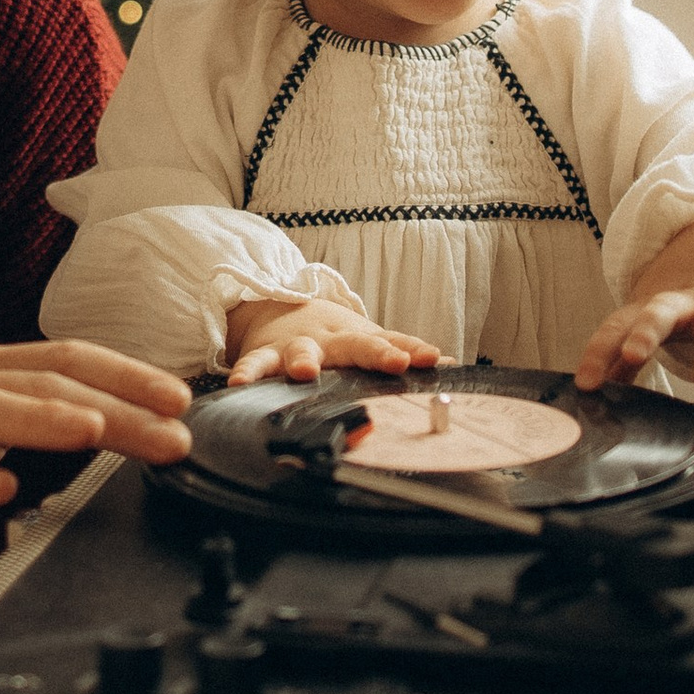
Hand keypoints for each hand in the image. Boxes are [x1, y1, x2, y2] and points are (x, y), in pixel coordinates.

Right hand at [0, 340, 192, 531]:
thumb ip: (26, 415)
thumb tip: (102, 420)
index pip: (65, 358)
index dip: (125, 374)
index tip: (179, 398)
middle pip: (42, 384)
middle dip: (113, 405)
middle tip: (170, 431)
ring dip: (44, 421)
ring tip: (94, 432)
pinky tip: (0, 491)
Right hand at [222, 294, 446, 386]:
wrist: (279, 309)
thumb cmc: (333, 334)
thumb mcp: (368, 338)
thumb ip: (403, 350)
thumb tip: (452, 364)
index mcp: (358, 338)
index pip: (390, 344)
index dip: (411, 352)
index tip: (433, 360)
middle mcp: (330, 341)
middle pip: (355, 345)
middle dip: (374, 354)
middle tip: (395, 363)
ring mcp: (297, 346)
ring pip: (301, 352)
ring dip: (303, 361)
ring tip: (303, 372)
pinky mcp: (265, 355)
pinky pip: (255, 364)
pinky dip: (248, 372)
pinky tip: (241, 384)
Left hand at [575, 218, 693, 391]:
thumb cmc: (683, 301)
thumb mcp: (652, 323)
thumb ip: (622, 357)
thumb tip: (591, 386)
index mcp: (651, 305)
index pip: (618, 325)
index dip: (598, 352)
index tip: (586, 383)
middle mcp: (683, 301)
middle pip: (660, 311)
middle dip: (646, 332)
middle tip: (633, 355)